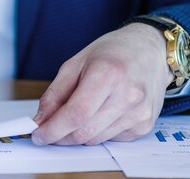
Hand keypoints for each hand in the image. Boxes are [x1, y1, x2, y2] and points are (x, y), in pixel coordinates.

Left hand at [31, 23, 173, 145]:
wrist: (151, 51)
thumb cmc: (112, 52)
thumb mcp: (76, 63)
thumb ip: (56, 93)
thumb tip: (41, 119)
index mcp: (108, 74)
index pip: (76, 113)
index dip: (53, 129)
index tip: (38, 135)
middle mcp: (128, 95)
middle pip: (84, 131)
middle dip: (60, 136)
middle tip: (48, 131)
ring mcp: (139, 113)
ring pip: (96, 139)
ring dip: (78, 134)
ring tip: (76, 114)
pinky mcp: (145, 125)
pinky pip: (111, 139)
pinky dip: (97, 131)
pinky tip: (99, 113)